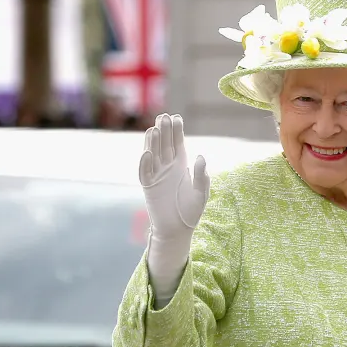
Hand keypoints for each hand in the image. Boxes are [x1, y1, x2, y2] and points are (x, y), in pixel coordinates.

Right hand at [139, 114, 209, 239]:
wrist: (178, 229)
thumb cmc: (191, 211)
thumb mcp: (201, 192)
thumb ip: (201, 175)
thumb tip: (201, 156)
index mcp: (181, 166)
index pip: (178, 144)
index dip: (177, 131)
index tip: (176, 117)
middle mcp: (168, 168)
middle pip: (165, 145)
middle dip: (164, 131)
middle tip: (164, 116)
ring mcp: (157, 176)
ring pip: (153, 155)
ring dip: (153, 143)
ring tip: (155, 129)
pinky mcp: (148, 187)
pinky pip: (145, 173)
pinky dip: (145, 163)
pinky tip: (147, 152)